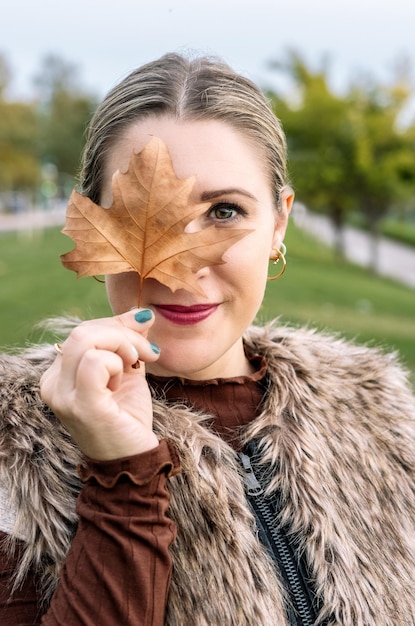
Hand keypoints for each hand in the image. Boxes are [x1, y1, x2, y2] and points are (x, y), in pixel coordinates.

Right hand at [40, 309, 159, 459]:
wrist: (134, 460)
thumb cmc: (127, 418)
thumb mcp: (128, 371)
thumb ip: (129, 342)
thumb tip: (142, 313)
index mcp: (59, 374)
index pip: (83, 331)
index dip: (117, 326)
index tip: (145, 338)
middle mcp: (53, 384)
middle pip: (83, 331)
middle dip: (124, 333)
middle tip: (148, 353)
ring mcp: (62, 395)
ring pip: (86, 339)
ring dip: (122, 345)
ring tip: (136, 366)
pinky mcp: (80, 405)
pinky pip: (95, 361)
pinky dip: (117, 362)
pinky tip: (124, 380)